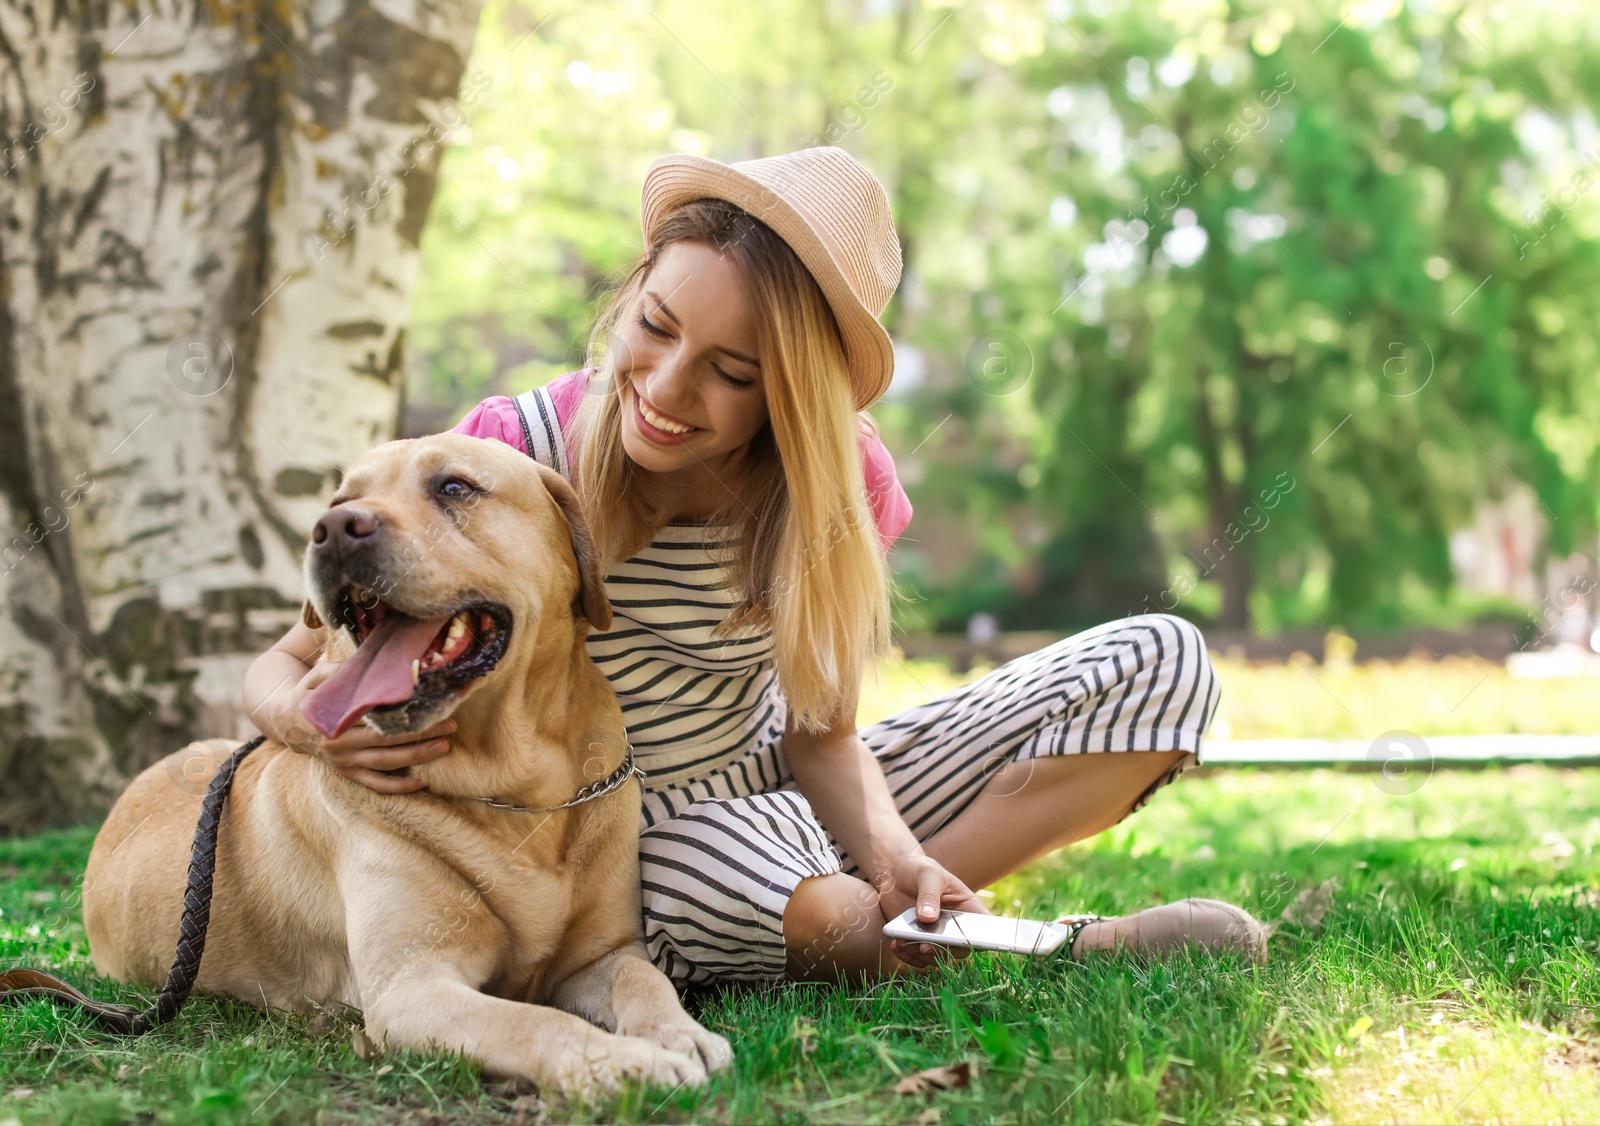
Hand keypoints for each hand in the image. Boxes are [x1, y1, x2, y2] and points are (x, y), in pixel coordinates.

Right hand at [273, 657, 456, 793]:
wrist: (285, 723)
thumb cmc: (308, 694)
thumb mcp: (316, 677)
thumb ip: (338, 671)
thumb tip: (368, 664)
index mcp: (334, 720)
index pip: (376, 718)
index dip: (405, 714)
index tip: (430, 705)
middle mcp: (339, 745)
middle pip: (386, 742)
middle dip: (421, 735)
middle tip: (450, 725)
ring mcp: (344, 763)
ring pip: (385, 764)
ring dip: (416, 758)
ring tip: (444, 748)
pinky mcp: (348, 774)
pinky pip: (376, 784)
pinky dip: (399, 786)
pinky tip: (423, 782)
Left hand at [878, 851, 989, 970]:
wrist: (895, 874)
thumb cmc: (919, 869)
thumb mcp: (927, 874)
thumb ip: (929, 895)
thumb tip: (928, 918)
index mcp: (967, 907)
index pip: (984, 926)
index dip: (985, 938)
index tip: (973, 941)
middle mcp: (956, 927)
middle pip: (960, 948)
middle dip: (943, 950)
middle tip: (924, 947)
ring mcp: (938, 937)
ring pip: (937, 957)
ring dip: (920, 955)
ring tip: (902, 942)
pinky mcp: (919, 942)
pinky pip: (918, 958)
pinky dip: (907, 955)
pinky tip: (896, 945)